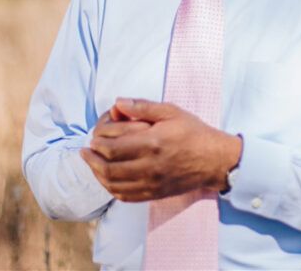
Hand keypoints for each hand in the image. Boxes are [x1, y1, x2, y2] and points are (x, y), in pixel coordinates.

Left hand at [80, 98, 241, 202]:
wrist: (215, 160)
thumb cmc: (194, 133)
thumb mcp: (171, 112)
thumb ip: (143, 107)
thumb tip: (118, 103)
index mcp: (152, 143)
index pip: (113, 148)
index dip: (98, 143)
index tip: (93, 137)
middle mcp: (149, 166)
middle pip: (109, 168)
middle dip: (92, 160)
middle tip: (86, 152)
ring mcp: (152, 183)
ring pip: (114, 185)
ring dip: (98, 175)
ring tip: (92, 164)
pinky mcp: (155, 194)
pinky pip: (126, 197)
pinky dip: (112, 189)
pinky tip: (108, 180)